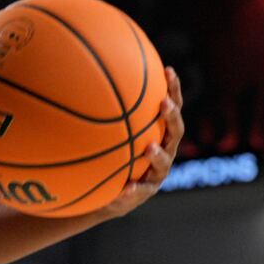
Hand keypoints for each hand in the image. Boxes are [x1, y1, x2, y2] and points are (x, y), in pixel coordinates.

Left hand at [95, 66, 184, 220]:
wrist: (101, 193)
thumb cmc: (105, 157)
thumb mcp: (104, 136)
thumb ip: (103, 114)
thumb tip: (88, 76)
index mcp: (160, 133)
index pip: (171, 108)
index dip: (173, 90)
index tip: (168, 70)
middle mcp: (164, 151)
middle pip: (176, 132)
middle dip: (172, 117)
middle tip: (164, 104)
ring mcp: (156, 174)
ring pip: (163, 163)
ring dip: (158, 155)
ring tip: (149, 148)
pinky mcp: (143, 194)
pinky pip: (140, 192)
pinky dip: (133, 190)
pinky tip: (127, 187)